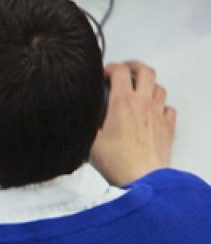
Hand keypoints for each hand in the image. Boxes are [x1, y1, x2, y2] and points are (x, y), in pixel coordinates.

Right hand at [91, 61, 176, 185]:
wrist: (141, 177)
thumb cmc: (117, 162)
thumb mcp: (89, 141)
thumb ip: (85, 122)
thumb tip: (76, 114)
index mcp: (123, 102)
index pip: (119, 71)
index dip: (110, 68)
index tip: (103, 73)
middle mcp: (143, 103)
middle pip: (145, 71)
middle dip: (134, 66)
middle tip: (125, 70)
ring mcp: (158, 113)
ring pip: (159, 87)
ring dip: (148, 85)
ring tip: (138, 90)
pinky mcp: (167, 126)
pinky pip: (168, 108)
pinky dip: (161, 105)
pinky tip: (153, 112)